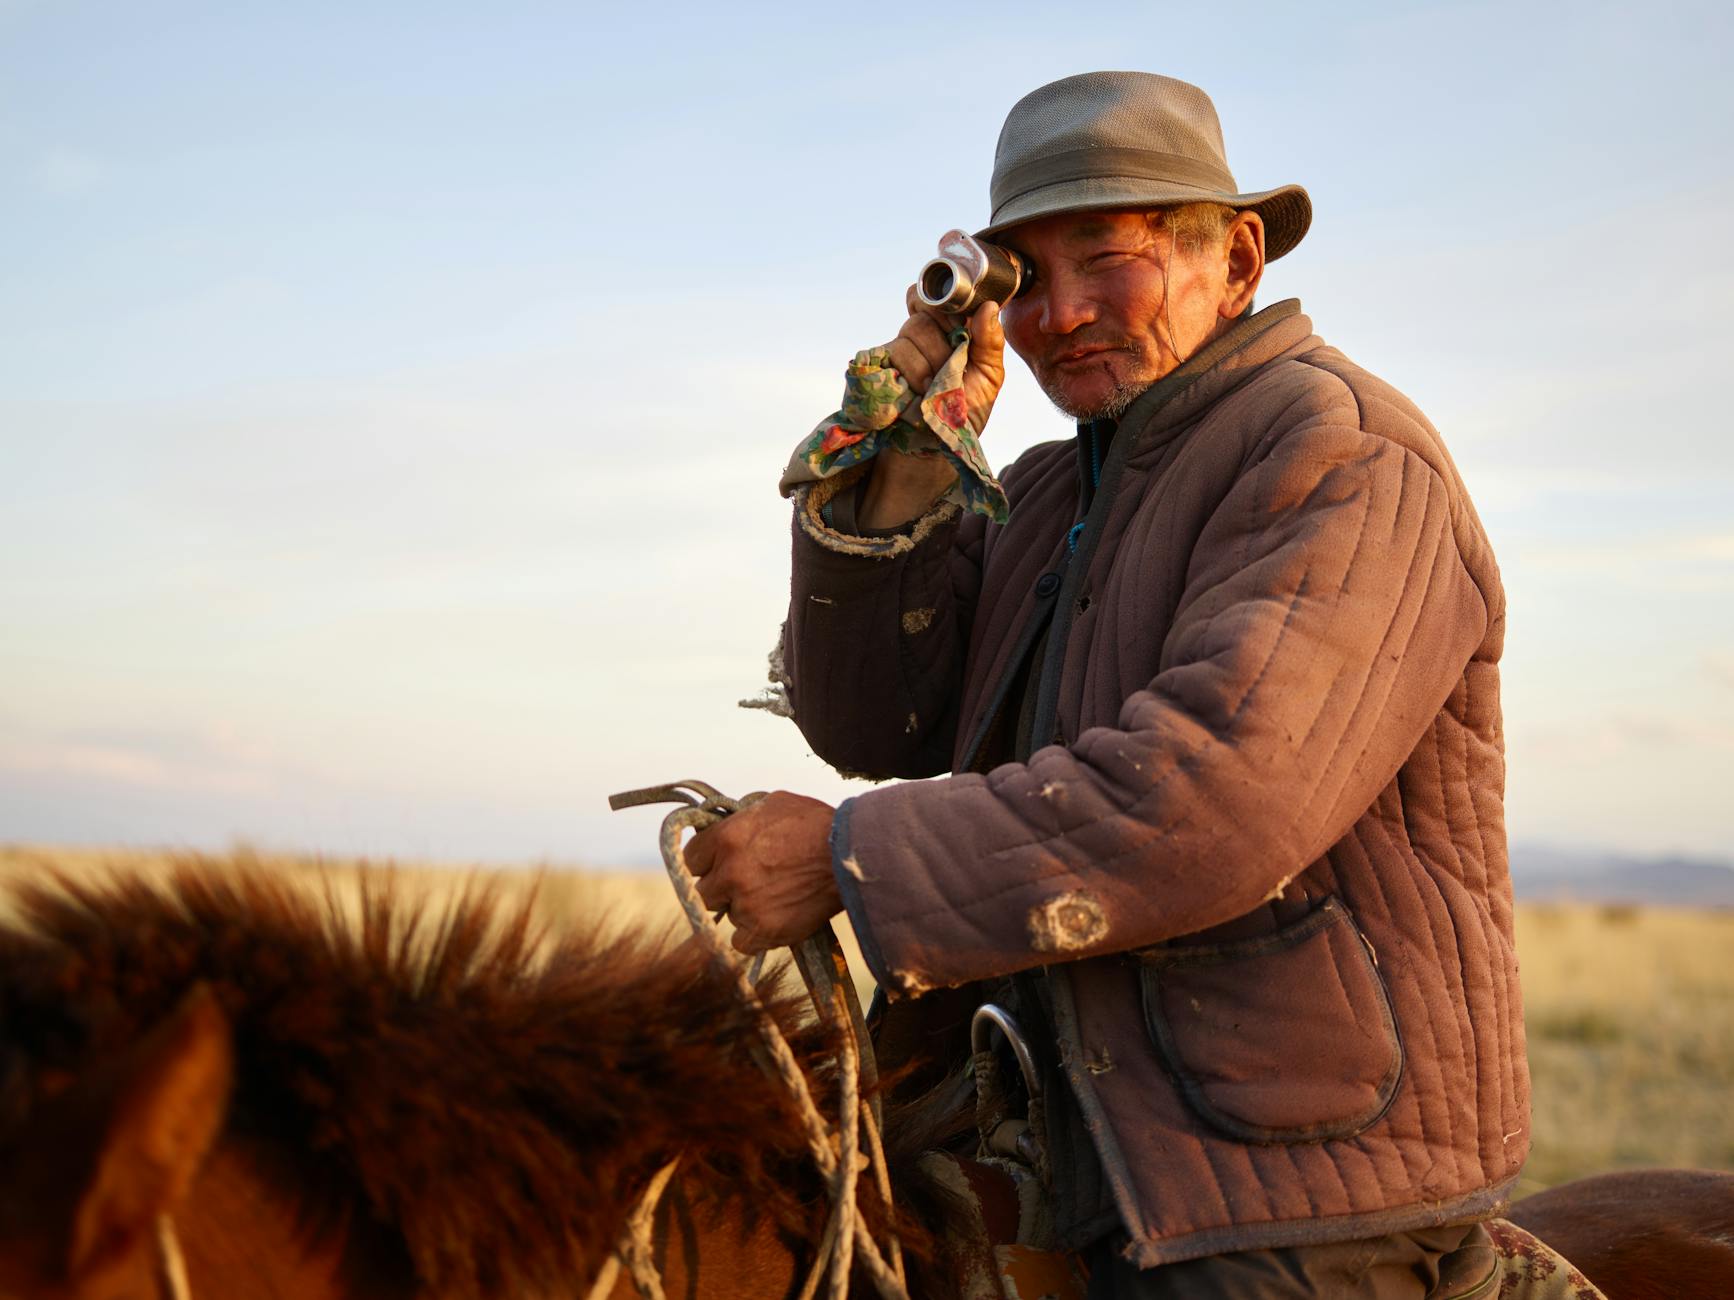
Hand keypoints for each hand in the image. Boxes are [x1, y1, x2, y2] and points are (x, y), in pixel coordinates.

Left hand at [684, 791, 841, 954]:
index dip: (705, 862)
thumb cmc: (817, 824)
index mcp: (727, 837)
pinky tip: (771, 920)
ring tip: (770, 898)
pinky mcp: (764, 930)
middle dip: (722, 887)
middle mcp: (730, 872)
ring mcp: (746, 904)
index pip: (690, 859)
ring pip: (725, 915)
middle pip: (703, 891)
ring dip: (741, 909)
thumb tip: (727, 822)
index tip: (718, 864)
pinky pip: (741, 942)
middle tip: (745, 883)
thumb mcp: (774, 803)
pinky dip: (753, 935)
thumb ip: (743, 817)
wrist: (853, 856)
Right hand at [883, 290, 1007, 436]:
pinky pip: (891, 353)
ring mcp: (895, 349)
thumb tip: (989, 306)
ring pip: (909, 335)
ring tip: (932, 390)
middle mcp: (918, 334)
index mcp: (946, 329)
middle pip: (924, 315)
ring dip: (927, 367)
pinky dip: (910, 376)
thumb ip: (991, 342)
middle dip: (942, 346)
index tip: (958, 328)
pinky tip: (916, 393)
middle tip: (949, 371)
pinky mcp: (876, 366)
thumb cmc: (964, 411)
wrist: (935, 447)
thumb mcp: (989, 378)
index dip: (944, 306)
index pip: (934, 296)